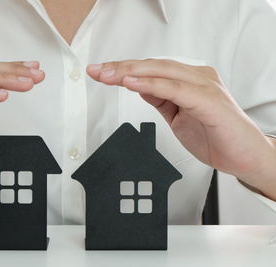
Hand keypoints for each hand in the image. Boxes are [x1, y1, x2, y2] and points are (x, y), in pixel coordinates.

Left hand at [86, 59, 275, 197]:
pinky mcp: (209, 101)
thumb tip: (139, 87)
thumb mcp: (177, 116)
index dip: (124, 69)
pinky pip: (174, 89)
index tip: (101, 72)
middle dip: (121, 68)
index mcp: (189, 80)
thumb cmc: (217, 137)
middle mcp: (197, 78)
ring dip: (130, 73)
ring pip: (161, 72)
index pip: (151, 69)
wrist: (245, 157)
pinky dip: (151, 85)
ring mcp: (204, 87)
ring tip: (108, 75)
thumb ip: (160, 100)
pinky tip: (132, 84)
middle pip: (152, 66)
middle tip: (97, 71)